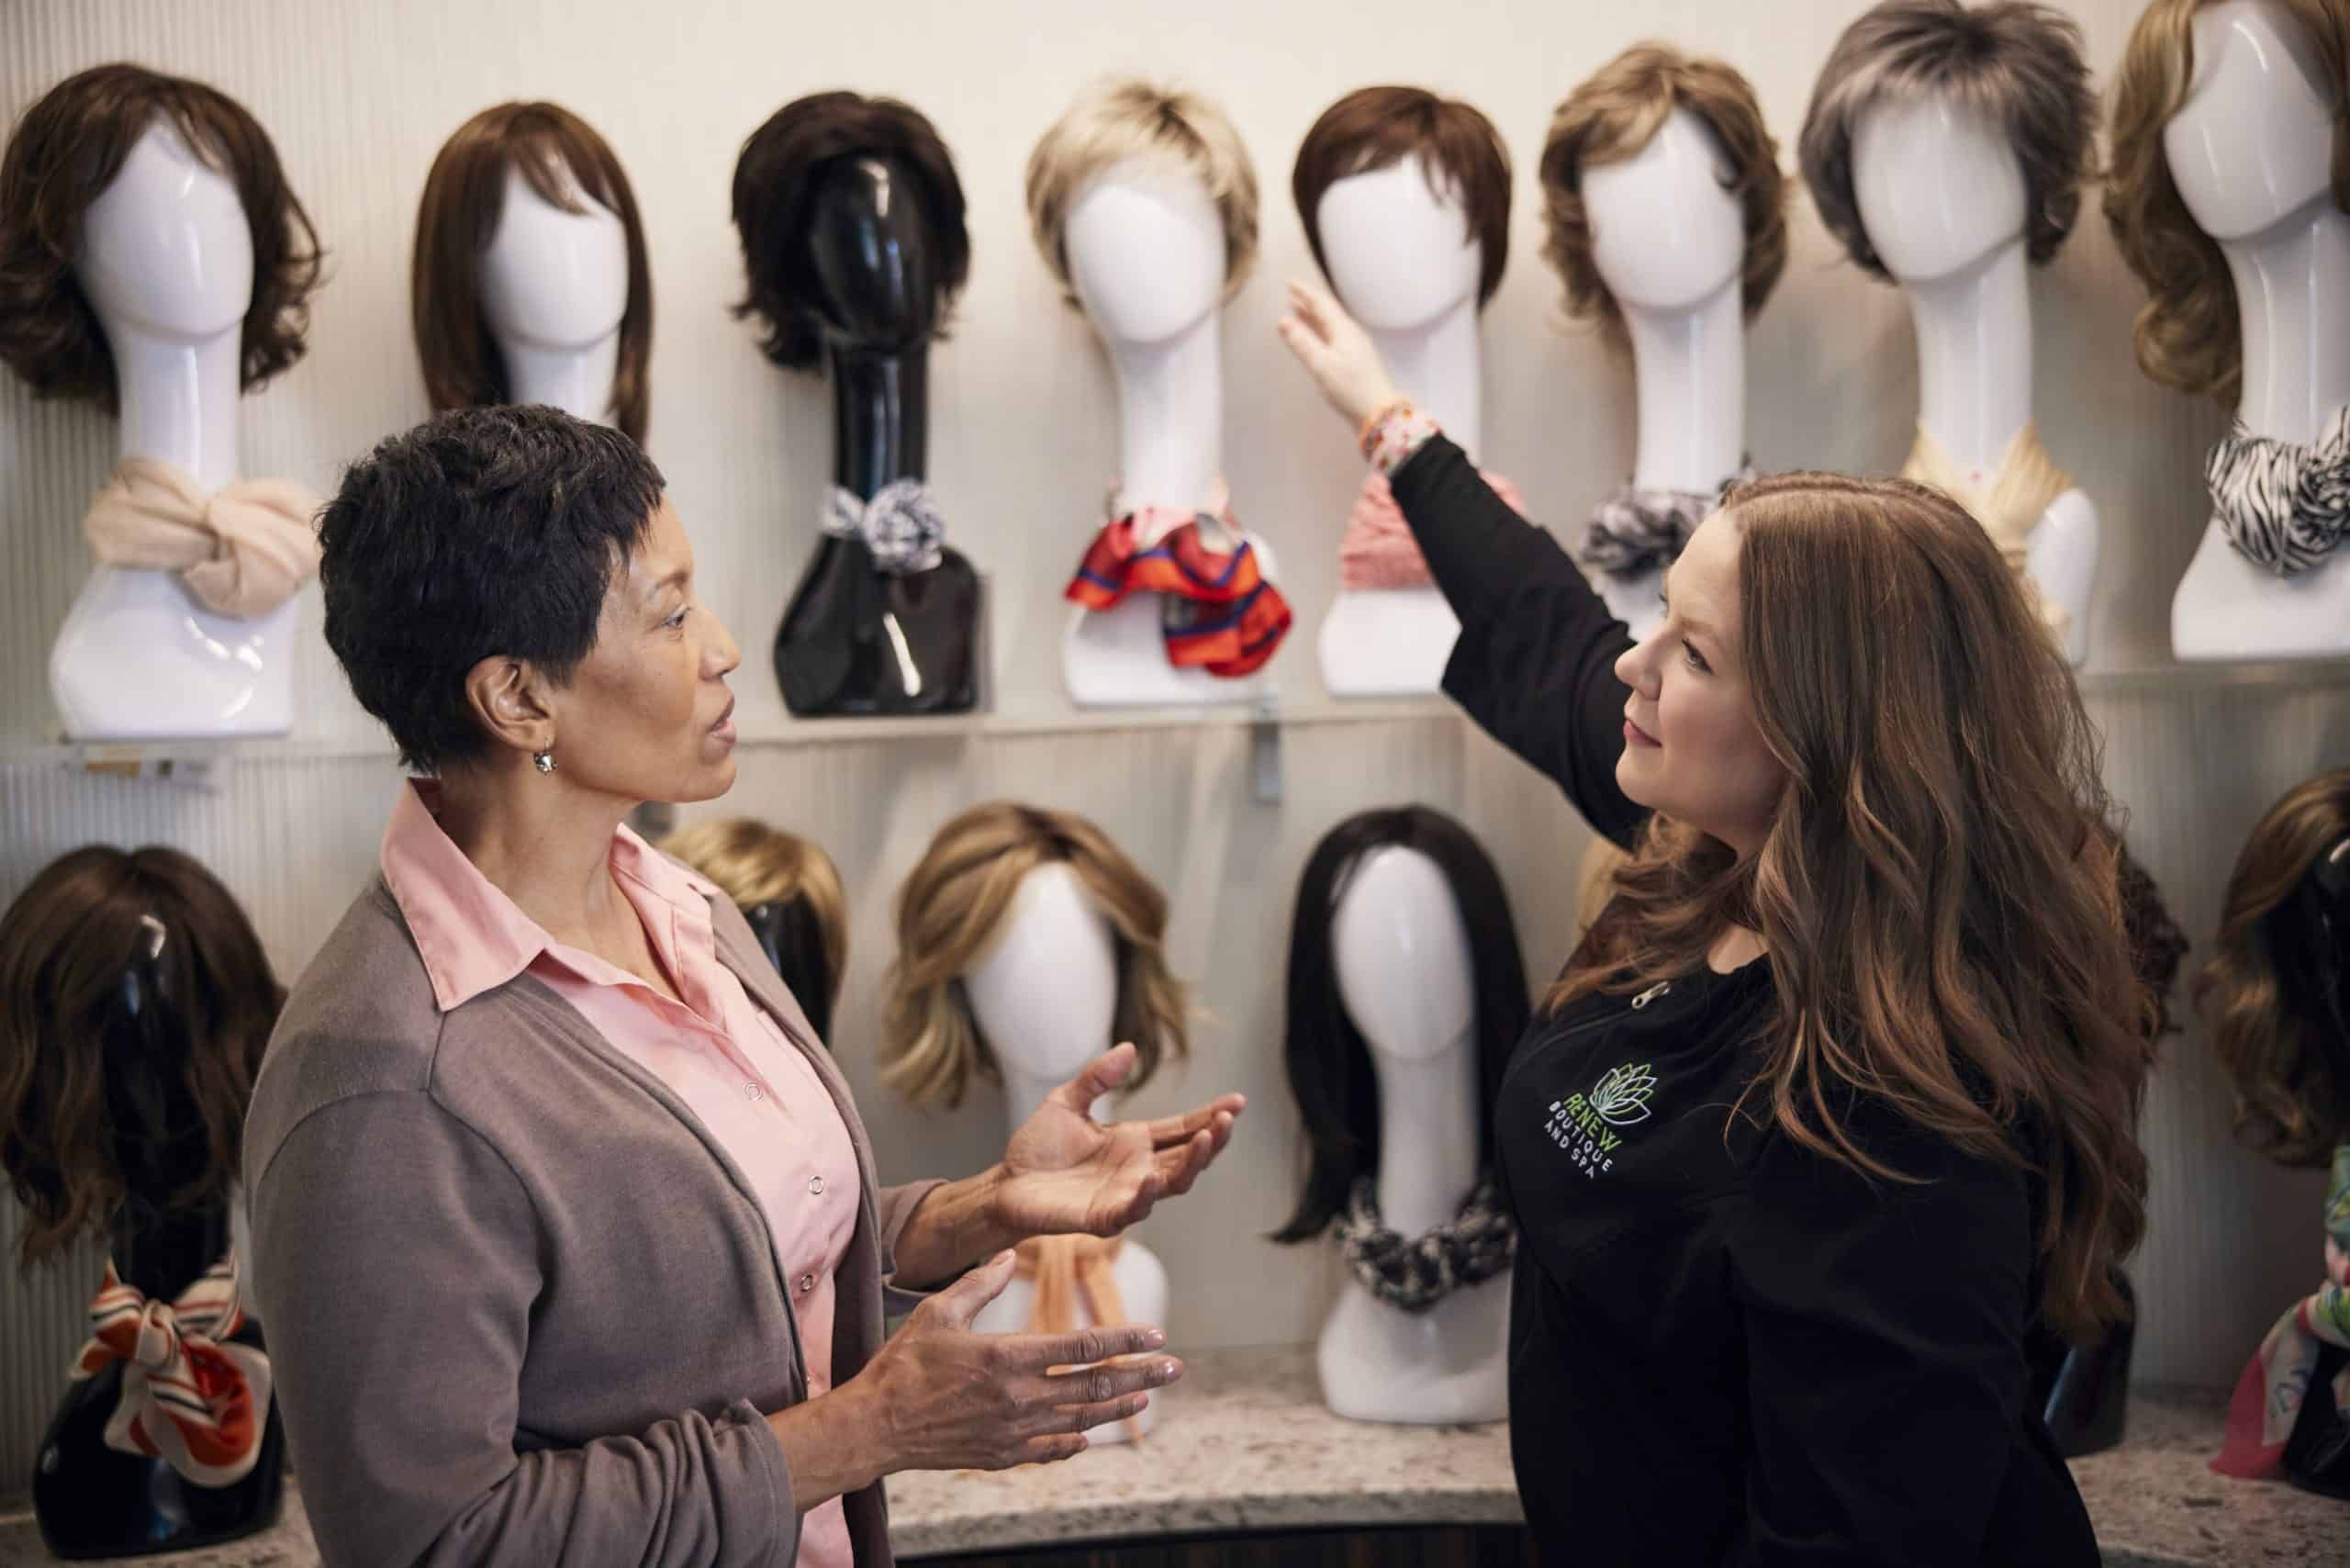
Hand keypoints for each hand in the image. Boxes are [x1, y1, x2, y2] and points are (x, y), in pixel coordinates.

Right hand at [852, 1250, 1183, 1472]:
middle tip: (1174, 1369)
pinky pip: (1051, 1449)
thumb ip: (980, 1283)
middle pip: (1095, 1386)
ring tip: (1146, 1398)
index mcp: (1008, 1356)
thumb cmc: (903, 1365)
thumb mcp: (940, 1312)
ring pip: (1081, 1420)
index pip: (1084, 1346)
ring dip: (1119, 1408)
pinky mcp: (1001, 1455)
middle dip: (1140, 1375)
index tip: (1155, 1335)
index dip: (1125, 1340)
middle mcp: (1019, 1396)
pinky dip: (1076, 1441)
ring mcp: (1013, 1431)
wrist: (875, 1426)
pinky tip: (1090, 1436)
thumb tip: (1010, 1252)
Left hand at [993, 1042, 1244, 1240]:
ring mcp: (1124, 1194)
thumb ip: (1097, 1077)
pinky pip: (1131, 1210)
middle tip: (1228, 1119)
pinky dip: (1145, 1196)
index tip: (1237, 1101)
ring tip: (1206, 1139)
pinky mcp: (1102, 1217)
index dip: (1210, 1116)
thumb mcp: (1066, 1100)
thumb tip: (1129, 1047)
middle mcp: (1138, 1169)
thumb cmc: (1038, 1147)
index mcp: (1134, 1141)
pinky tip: (1153, 1178)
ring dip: (1192, 1164)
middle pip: (1188, 1157)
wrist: (1006, 1183)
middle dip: (1212, 1139)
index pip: (1182, 1129)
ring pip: (1172, 1183)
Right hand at [1275, 278, 1402, 430]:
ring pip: (1329, 325)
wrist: (1379, 412)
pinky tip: (1315, 338)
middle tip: (1292, 294)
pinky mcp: (1354, 361)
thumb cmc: (1352, 389)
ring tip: (1298, 311)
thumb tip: (1284, 322)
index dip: (1305, 293)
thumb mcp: (1321, 365)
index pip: (1321, 304)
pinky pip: (1333, 338)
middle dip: (1308, 303)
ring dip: (1313, 317)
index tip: (1291, 283)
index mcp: (1343, 330)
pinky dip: (1319, 333)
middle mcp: (1350, 334)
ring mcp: (1354, 347)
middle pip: (1327, 312)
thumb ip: (1301, 342)